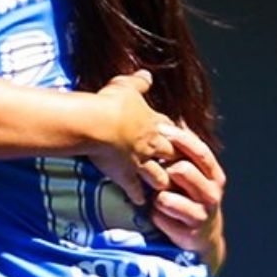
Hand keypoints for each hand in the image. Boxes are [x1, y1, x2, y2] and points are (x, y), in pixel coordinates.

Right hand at [88, 70, 177, 205]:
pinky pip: (135, 189)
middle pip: (173, 156)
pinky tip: (141, 202)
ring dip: (164, 182)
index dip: (177, 135)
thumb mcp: (126, 86)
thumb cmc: (111, 103)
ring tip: (166, 189)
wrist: (96, 124)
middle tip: (181, 168)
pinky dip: (139, 196)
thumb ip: (138, 82)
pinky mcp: (125, 175)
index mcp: (153, 123)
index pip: (172, 130)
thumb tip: (147, 73)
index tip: (180, 140)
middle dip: (178, 162)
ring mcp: (139, 162)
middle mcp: (151, 144)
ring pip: (160, 176)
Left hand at [151, 125, 226, 272]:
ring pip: (168, 197)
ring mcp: (201, 213)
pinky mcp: (188, 232)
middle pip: (184, 170)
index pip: (199, 151)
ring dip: (157, 193)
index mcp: (213, 174)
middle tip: (152, 165)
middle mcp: (211, 193)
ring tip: (155, 194)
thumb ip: (186, 149)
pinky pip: (160, 216)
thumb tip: (175, 116)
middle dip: (164, 167)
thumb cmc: (192, 194)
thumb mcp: (195, 171)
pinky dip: (154, 212)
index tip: (159, 128)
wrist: (202, 235)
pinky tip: (154, 212)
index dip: (180, 139)